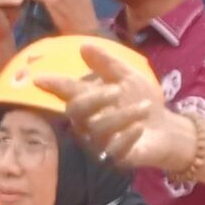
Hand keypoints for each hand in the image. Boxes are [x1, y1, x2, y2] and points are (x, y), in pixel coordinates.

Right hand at [42, 41, 191, 171]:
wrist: (166, 127)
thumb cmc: (140, 99)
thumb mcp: (128, 76)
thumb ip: (107, 63)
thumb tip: (84, 45)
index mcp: (88, 100)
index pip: (66, 92)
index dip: (53, 85)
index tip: (39, 79)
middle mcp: (87, 122)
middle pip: (76, 112)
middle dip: (93, 99)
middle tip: (117, 90)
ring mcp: (100, 142)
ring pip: (98, 130)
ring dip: (122, 116)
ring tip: (145, 107)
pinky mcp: (116, 158)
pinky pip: (114, 151)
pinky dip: (126, 138)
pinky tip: (139, 128)